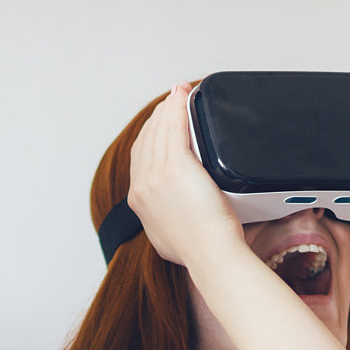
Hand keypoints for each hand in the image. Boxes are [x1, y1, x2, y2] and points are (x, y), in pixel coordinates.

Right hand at [125, 83, 245, 269]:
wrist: (210, 254)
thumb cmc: (200, 250)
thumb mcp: (168, 237)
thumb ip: (164, 218)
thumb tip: (170, 211)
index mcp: (138, 202)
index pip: (139, 157)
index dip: (150, 136)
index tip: (161, 124)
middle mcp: (142, 186)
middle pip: (146, 140)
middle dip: (159, 117)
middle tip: (173, 102)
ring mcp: (156, 176)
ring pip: (159, 130)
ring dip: (168, 108)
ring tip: (179, 94)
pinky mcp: (176, 167)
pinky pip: (175, 127)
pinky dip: (178, 107)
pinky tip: (183, 95)